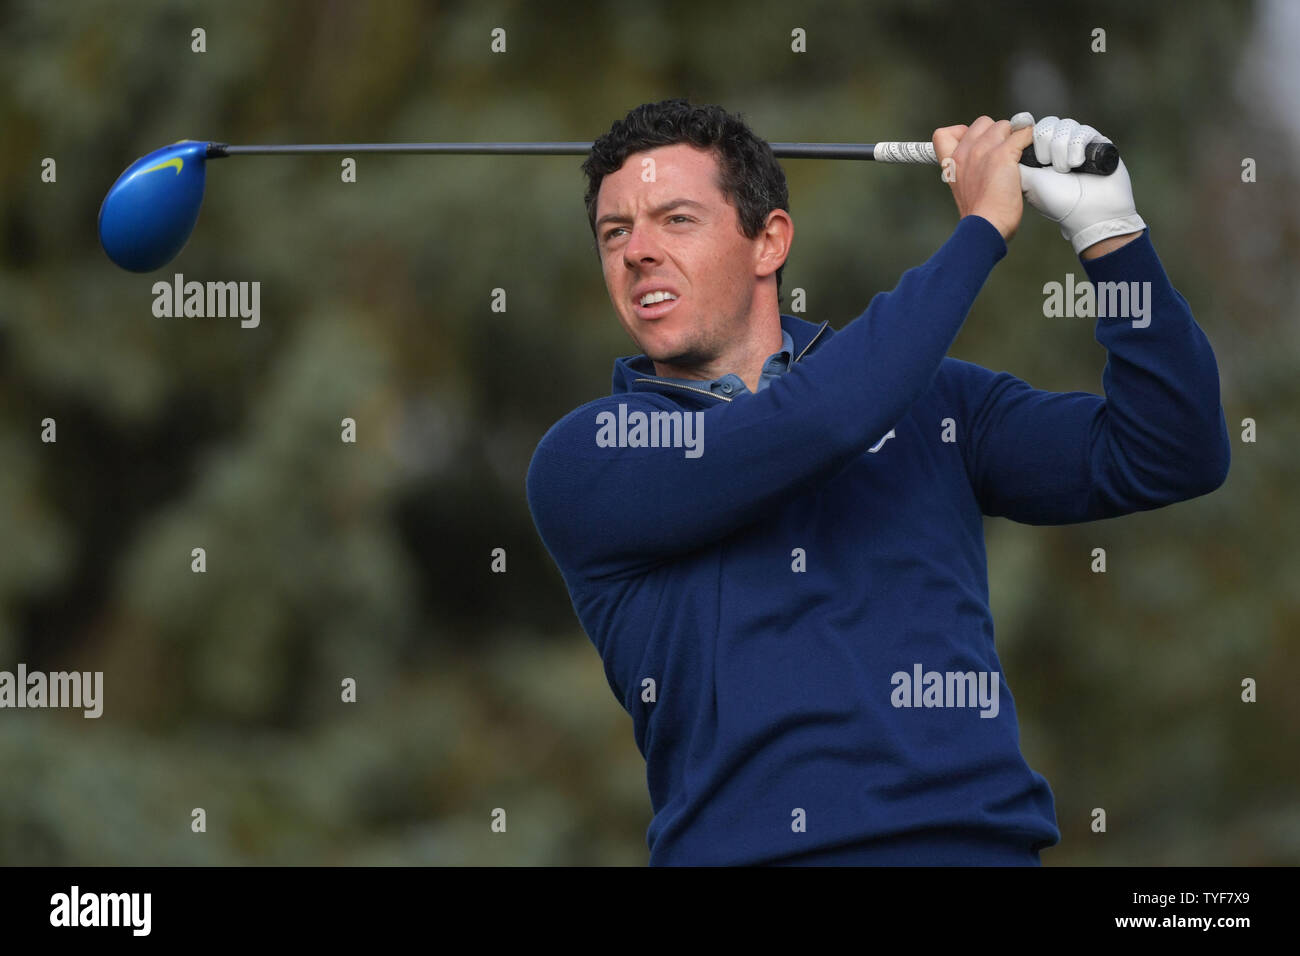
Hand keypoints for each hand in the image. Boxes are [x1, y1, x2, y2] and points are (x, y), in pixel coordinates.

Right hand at [933, 116, 1036, 241]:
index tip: (974, 146)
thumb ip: (968, 170)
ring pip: (1003, 126)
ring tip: (1016, 158)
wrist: (984, 227)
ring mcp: (983, 151)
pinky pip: (1022, 134)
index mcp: (951, 162)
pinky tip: (1028, 153)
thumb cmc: (979, 214)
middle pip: (982, 123)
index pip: (943, 133)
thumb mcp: (961, 190)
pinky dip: (1028, 139)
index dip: (962, 133)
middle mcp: (965, 152)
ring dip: (1012, 138)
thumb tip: (986, 161)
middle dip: (994, 134)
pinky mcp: (1002, 155)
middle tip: (1001, 154)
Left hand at [1012, 112, 1146, 254]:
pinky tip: (1076, 164)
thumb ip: (1014, 158)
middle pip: (1047, 124)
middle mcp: (1058, 147)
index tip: (1026, 147)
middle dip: (1044, 142)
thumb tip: (1005, 139)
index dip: (1027, 133)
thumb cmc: (1056, 201)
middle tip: (1047, 164)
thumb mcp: (1027, 180)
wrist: (1087, 214)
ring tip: (1064, 170)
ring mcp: (1078, 144)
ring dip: (1060, 148)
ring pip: (1064, 126)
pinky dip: (1077, 147)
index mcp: (1039, 155)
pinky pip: (1083, 131)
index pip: (1030, 128)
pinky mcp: (1096, 144)